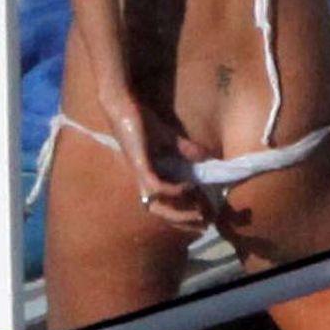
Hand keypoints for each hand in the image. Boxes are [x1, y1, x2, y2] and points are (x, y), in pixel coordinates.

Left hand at [103, 96, 212, 231]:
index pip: (165, 202)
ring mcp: (140, 173)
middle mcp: (142, 179)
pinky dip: (173, 190)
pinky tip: (188, 187)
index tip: (204, 217)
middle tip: (203, 223)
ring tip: (198, 212)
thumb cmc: (140, 121)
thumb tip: (207, 157)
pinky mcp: (140, 164)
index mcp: (148, 176)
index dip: (183, 212)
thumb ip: (185, 149)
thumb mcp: (169, 138)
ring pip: (156, 205)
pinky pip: (156, 186)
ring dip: (178, 212)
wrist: (123, 106)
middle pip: (159, 211)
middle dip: (182, 220)